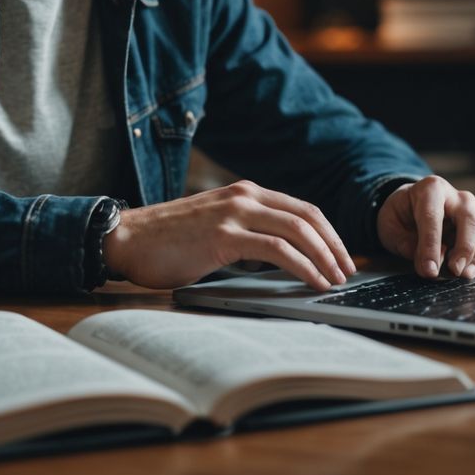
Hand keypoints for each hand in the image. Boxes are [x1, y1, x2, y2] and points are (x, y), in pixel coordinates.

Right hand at [102, 180, 355, 290]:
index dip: (327, 232)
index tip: (340, 256)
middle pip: (307, 215)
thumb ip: (245, 232)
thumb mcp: (214, 227)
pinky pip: (277, 250)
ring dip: (324, 256)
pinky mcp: (223, 236)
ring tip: (336, 280)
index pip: (301, 208)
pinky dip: (303, 266)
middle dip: (334, 244)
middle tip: (348, 270)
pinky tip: (313, 282)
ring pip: (297, 230)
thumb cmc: (166, 240)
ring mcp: (233, 213)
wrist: (127, 239)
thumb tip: (280, 258)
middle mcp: (243, 196)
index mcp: (243, 192)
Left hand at [376, 175, 474, 279]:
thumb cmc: (402, 216)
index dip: (430, 245)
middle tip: (456, 272)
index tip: (429, 270)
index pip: (433, 216)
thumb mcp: (390, 225)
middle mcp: (460, 197)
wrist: (413, 207)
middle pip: (471, 220)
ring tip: (468, 275)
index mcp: (431, 189)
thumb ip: (405, 243)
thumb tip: (429, 265)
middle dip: (465, 249)